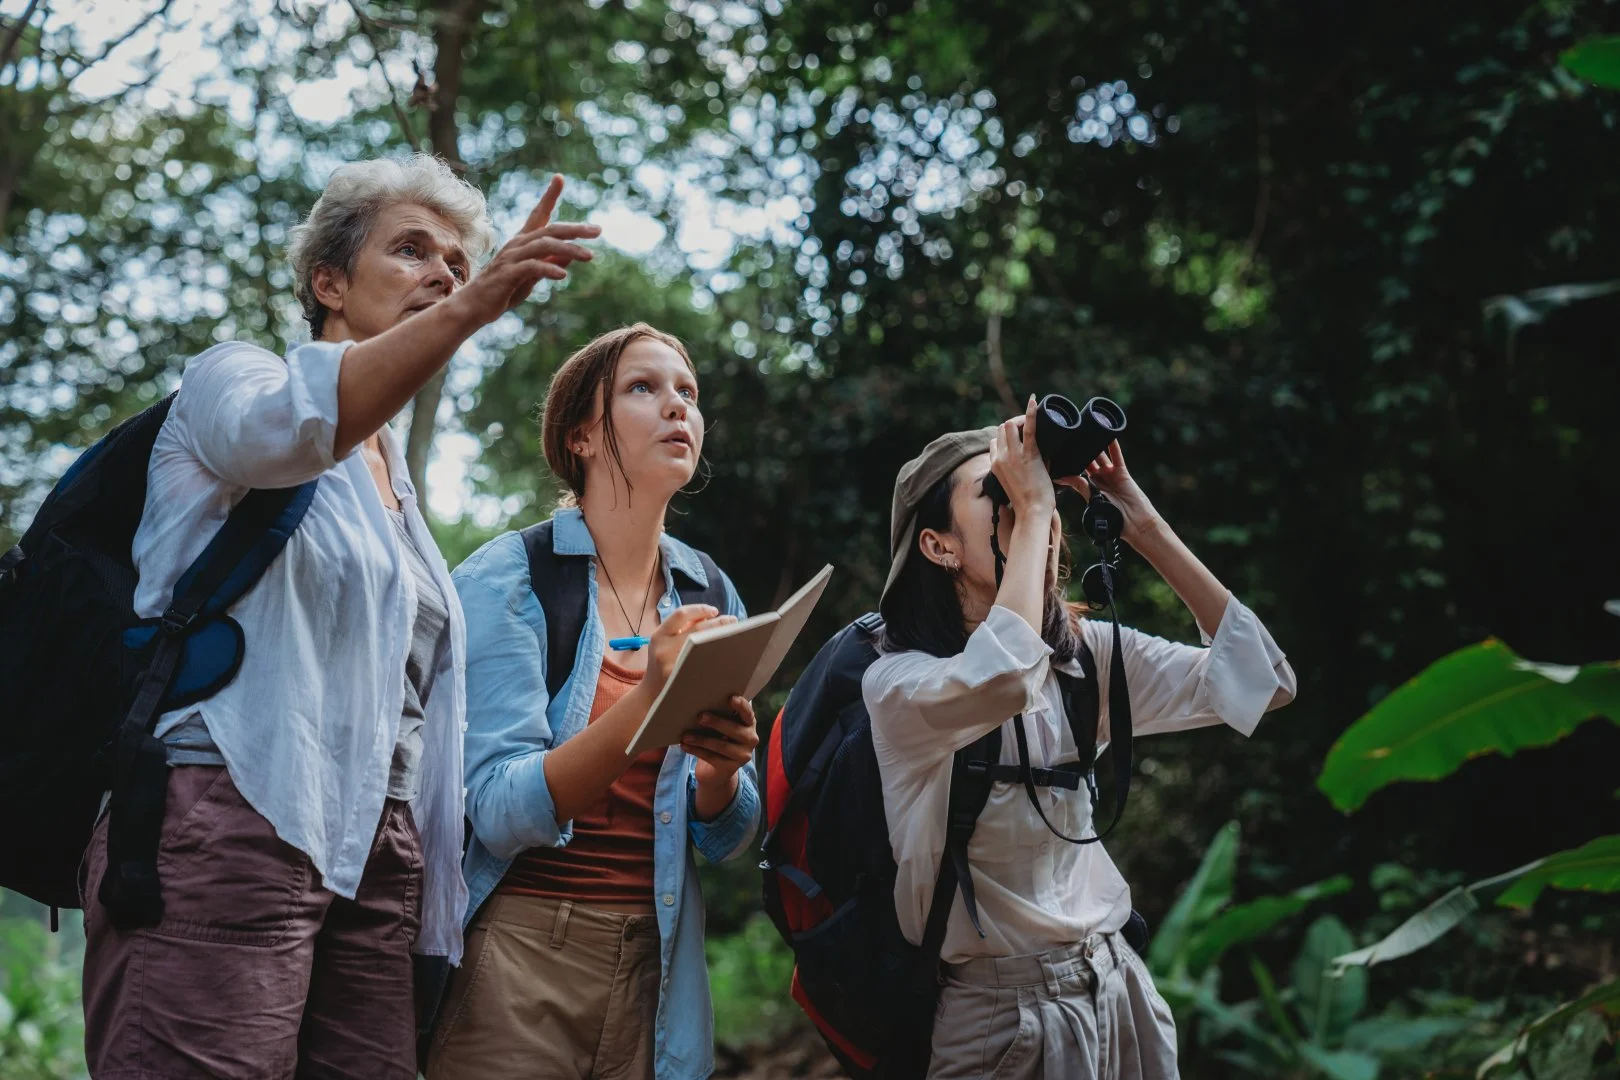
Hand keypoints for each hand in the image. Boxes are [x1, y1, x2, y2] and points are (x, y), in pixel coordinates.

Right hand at [450, 175, 600, 326]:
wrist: (474, 307)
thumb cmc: (503, 290)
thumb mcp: (532, 276)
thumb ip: (549, 263)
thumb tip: (572, 255)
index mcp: (523, 242)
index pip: (538, 214)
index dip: (549, 196)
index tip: (560, 177)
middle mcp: (517, 244)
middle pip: (549, 230)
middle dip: (575, 229)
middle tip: (598, 230)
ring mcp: (511, 258)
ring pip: (543, 246)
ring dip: (568, 249)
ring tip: (589, 256)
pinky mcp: (507, 274)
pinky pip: (531, 267)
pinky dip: (548, 269)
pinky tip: (563, 274)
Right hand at [644, 604, 733, 697]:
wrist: (650, 695)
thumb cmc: (662, 665)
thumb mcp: (663, 644)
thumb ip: (681, 630)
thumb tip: (710, 617)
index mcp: (658, 636)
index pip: (681, 614)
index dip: (700, 609)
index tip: (715, 611)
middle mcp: (663, 649)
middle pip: (697, 630)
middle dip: (718, 624)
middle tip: (732, 621)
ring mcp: (672, 666)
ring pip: (702, 647)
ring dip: (720, 639)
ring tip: (734, 635)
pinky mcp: (681, 680)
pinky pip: (703, 665)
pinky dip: (716, 657)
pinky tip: (727, 654)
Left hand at [685, 694, 758, 791]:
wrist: (719, 769)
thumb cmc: (719, 738)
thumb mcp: (722, 726)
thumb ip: (719, 716)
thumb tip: (699, 705)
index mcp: (749, 724)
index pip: (748, 713)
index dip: (741, 706)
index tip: (731, 698)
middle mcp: (750, 739)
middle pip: (734, 730)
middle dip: (716, 722)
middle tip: (699, 717)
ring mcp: (743, 755)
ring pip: (722, 746)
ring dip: (701, 740)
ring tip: (686, 736)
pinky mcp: (731, 768)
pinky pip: (712, 758)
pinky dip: (696, 751)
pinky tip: (685, 746)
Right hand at [989, 395, 1056, 517]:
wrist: (1032, 512)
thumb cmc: (1027, 503)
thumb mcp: (1013, 485)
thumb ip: (1015, 470)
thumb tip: (1031, 461)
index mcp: (995, 465)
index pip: (994, 441)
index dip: (1006, 437)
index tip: (1018, 436)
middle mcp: (1000, 457)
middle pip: (1002, 429)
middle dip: (1014, 424)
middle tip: (1028, 426)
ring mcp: (1013, 455)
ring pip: (1011, 425)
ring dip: (1021, 419)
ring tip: (1034, 419)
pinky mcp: (1029, 455)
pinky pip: (1029, 428)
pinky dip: (1031, 413)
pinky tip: (1034, 401)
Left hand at [1056, 440, 1159, 542]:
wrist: (1132, 522)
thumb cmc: (1112, 517)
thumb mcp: (1092, 498)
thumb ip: (1079, 485)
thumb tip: (1061, 476)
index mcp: (1088, 487)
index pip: (1076, 471)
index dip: (1069, 462)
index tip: (1058, 451)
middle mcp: (1098, 479)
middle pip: (1087, 460)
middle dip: (1080, 450)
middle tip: (1070, 435)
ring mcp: (1110, 474)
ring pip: (1100, 455)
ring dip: (1094, 444)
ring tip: (1085, 430)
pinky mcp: (1121, 472)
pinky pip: (1116, 455)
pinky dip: (1113, 445)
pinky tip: (1108, 433)